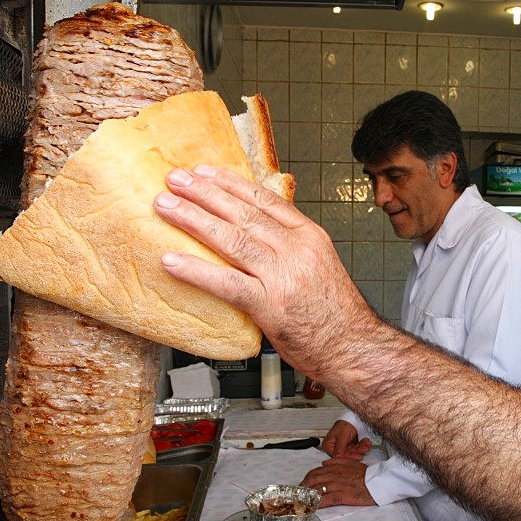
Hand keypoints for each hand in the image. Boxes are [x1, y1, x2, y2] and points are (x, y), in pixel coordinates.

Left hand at [153, 165, 376, 380]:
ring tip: (166, 207)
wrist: (354, 348)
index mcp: (310, 237)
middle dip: (204, 193)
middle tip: (175, 180)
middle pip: (244, 213)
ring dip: (193, 220)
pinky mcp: (270, 306)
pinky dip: (196, 270)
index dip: (231, 184)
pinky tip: (172, 261)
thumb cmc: (336, 315)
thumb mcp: (320, 266)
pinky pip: (226, 283)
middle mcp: (297, 251)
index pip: (265, 200)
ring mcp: (283, 277)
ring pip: (232, 239)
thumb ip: (290, 248)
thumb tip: (256, 235)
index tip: (205, 172)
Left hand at [300, 458, 375, 507]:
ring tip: (302, 503)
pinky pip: (328, 499)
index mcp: (335, 468)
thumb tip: (323, 464)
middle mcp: (334, 476)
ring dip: (308, 497)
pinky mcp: (343, 495)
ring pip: (318, 490)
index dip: (306, 479)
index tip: (302, 485)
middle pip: (313, 481)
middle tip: (298, 495)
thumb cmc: (367, 474)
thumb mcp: (351, 463)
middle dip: (303, 488)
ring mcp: (338, 485)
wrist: (378, 481)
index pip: (315, 472)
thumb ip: (337, 462)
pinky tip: (314, 507)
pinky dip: (319, 503)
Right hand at [323, 420, 371, 459]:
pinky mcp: (350, 445)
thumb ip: (340, 448)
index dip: (347, 456)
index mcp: (329, 444)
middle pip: (347, 454)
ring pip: (353, 451)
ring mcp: (343, 446)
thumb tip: (337, 457)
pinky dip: (362, 445)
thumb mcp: (342, 436)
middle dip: (357, 451)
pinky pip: (357, 448)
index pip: (337, 455)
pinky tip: (366, 442)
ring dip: (361, 448)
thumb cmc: (345, 423)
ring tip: (367, 444)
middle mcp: (335, 446)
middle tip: (364, 449)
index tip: (356, 456)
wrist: (354, 416)